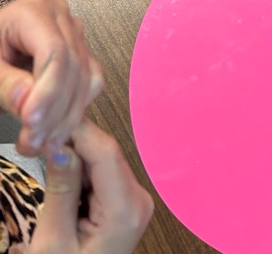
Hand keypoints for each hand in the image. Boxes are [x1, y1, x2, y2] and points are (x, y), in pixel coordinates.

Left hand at [0, 0, 102, 156]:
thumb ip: (4, 83)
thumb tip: (27, 101)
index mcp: (32, 13)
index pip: (54, 52)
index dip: (47, 91)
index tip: (31, 122)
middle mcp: (60, 18)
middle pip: (73, 66)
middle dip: (55, 112)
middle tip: (32, 142)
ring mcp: (73, 33)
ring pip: (86, 77)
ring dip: (67, 117)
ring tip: (40, 143)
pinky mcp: (80, 51)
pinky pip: (90, 81)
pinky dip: (76, 108)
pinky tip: (55, 128)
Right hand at [30, 118, 152, 253]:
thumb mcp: (53, 241)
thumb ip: (60, 189)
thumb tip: (60, 144)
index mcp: (126, 209)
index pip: (105, 152)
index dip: (77, 131)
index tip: (47, 124)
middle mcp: (139, 200)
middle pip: (105, 154)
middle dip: (73, 144)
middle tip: (39, 143)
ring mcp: (135, 201)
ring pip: (103, 161)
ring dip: (75, 158)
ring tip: (46, 161)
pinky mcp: (126, 204)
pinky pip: (103, 175)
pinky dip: (81, 173)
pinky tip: (61, 178)